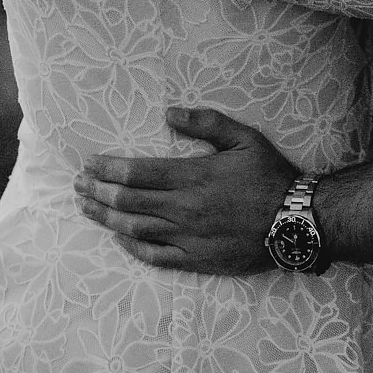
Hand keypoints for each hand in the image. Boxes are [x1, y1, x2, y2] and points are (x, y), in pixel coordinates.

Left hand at [74, 107, 296, 273]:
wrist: (294, 221)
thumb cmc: (270, 175)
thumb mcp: (245, 138)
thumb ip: (207, 122)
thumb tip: (169, 112)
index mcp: (194, 176)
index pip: (138, 173)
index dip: (109, 169)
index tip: (90, 163)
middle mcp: (184, 208)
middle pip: (129, 201)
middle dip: (98, 191)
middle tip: (77, 184)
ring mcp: (187, 237)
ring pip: (135, 228)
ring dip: (105, 218)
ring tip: (86, 208)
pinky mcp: (195, 259)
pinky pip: (154, 256)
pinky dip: (131, 245)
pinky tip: (119, 236)